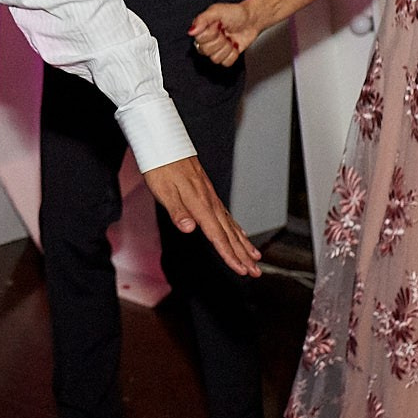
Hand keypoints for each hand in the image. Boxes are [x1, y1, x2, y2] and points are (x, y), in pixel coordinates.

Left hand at [141, 157, 261, 275]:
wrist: (166, 145)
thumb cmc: (161, 167)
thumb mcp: (163, 190)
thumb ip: (177, 211)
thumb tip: (188, 228)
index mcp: (199, 205)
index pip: (217, 236)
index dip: (229, 255)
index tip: (240, 269)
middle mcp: (209, 202)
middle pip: (229, 235)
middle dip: (243, 255)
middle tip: (255, 272)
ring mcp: (211, 198)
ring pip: (231, 226)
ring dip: (244, 244)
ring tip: (255, 258)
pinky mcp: (208, 194)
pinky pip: (227, 216)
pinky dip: (236, 228)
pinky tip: (241, 234)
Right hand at [188, 1, 259, 66]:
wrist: (252, 20)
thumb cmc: (235, 13)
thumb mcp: (217, 11)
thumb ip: (202, 19)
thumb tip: (191, 31)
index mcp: (202, 29)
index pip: (199, 40)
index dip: (211, 34)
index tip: (218, 25)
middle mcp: (207, 40)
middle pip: (206, 51)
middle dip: (220, 41)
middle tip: (225, 31)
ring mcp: (217, 49)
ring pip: (215, 59)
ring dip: (226, 48)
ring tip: (230, 38)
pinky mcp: (226, 56)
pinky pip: (226, 63)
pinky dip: (233, 54)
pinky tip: (234, 45)